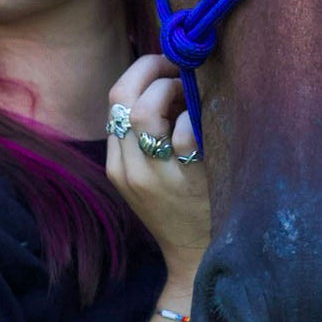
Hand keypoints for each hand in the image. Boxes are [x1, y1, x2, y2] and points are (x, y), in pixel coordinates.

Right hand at [104, 54, 210, 282]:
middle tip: (182, 72)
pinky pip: (183, 134)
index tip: (168, 64)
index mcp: (117, 162)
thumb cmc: (181, 208)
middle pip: (123, 98)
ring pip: (143, 112)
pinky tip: (206, 124)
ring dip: (172, 91)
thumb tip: (170, 79)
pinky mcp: (183, 184)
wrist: (197, 257)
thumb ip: (150, 134)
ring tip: (192, 97)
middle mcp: (128, 167)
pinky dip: (195, 118)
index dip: (142, 71)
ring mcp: (153, 176)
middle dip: (154, 72)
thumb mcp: (151, 174)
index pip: (114, 97)